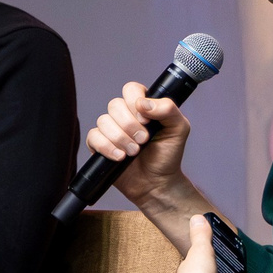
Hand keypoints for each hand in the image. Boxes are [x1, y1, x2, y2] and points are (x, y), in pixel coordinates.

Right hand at [87, 80, 191, 204]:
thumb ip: (168, 110)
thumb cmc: (168, 156)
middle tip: (143, 140)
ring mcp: (110, 130)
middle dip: (129, 125)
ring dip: (120, 138)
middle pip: (115, 105)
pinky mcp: (99, 145)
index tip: (146, 120)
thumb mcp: (179, 129)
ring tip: (134, 152)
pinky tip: (120, 157)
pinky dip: (107, 147)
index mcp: (143, 107)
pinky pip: (94, 137)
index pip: (131, 89)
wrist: (157, 183)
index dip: (134, 101)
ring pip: (103, 121)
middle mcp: (125, 115)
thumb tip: (143, 103)